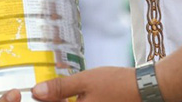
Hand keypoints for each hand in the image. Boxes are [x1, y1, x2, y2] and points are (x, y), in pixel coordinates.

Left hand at [27, 66, 142, 101]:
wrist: (145, 89)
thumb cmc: (117, 84)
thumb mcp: (85, 81)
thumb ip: (60, 88)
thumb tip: (36, 92)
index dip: (44, 100)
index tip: (38, 92)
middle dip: (56, 99)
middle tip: (49, 91)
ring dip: (66, 101)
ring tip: (67, 93)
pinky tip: (78, 97)